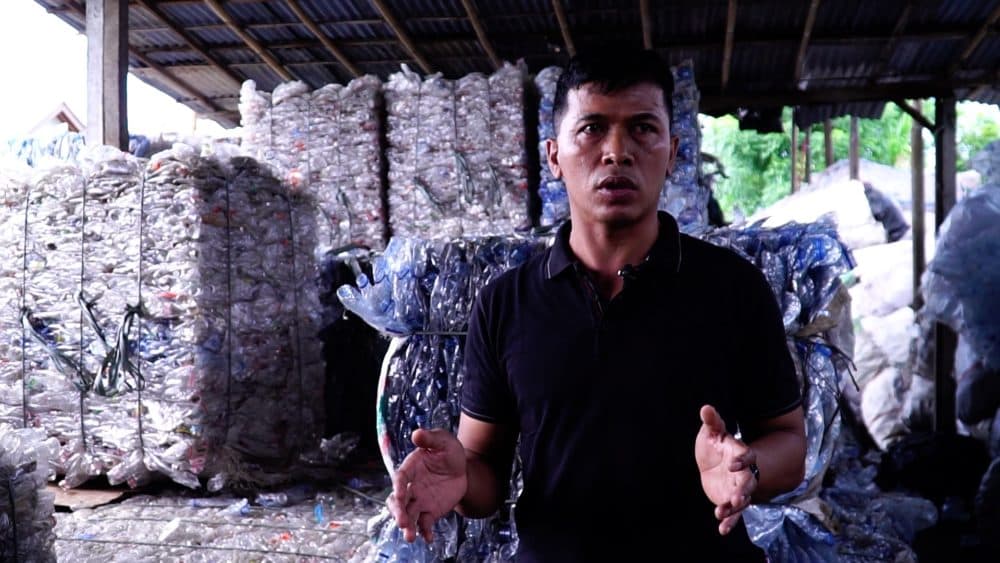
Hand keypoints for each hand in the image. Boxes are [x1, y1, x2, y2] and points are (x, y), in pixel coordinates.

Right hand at [386, 428, 467, 542]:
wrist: (461, 467)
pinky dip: (425, 531)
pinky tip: (428, 539)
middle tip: (402, 522)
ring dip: (407, 526)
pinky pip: (425, 523)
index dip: (398, 487)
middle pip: (399, 501)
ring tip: (410, 537)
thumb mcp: (443, 441)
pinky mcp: (430, 511)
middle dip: (398, 512)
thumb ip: (430, 439)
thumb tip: (417, 434)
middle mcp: (411, 487)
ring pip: (409, 515)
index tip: (400, 495)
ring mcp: (419, 500)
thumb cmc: (448, 450)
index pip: (400, 479)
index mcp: (410, 468)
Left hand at [695, 405, 757, 535]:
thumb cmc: (715, 444)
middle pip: (748, 483)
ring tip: (723, 514)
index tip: (733, 464)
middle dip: (743, 491)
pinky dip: (729, 521)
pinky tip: (722, 529)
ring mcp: (738, 488)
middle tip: (737, 499)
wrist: (714, 463)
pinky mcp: (731, 500)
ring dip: (734, 508)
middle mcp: (743, 473)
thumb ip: (712, 422)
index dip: (742, 460)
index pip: (747, 456)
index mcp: (740, 454)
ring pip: (741, 500)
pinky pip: (733, 513)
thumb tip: (705, 408)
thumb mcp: (711, 432)